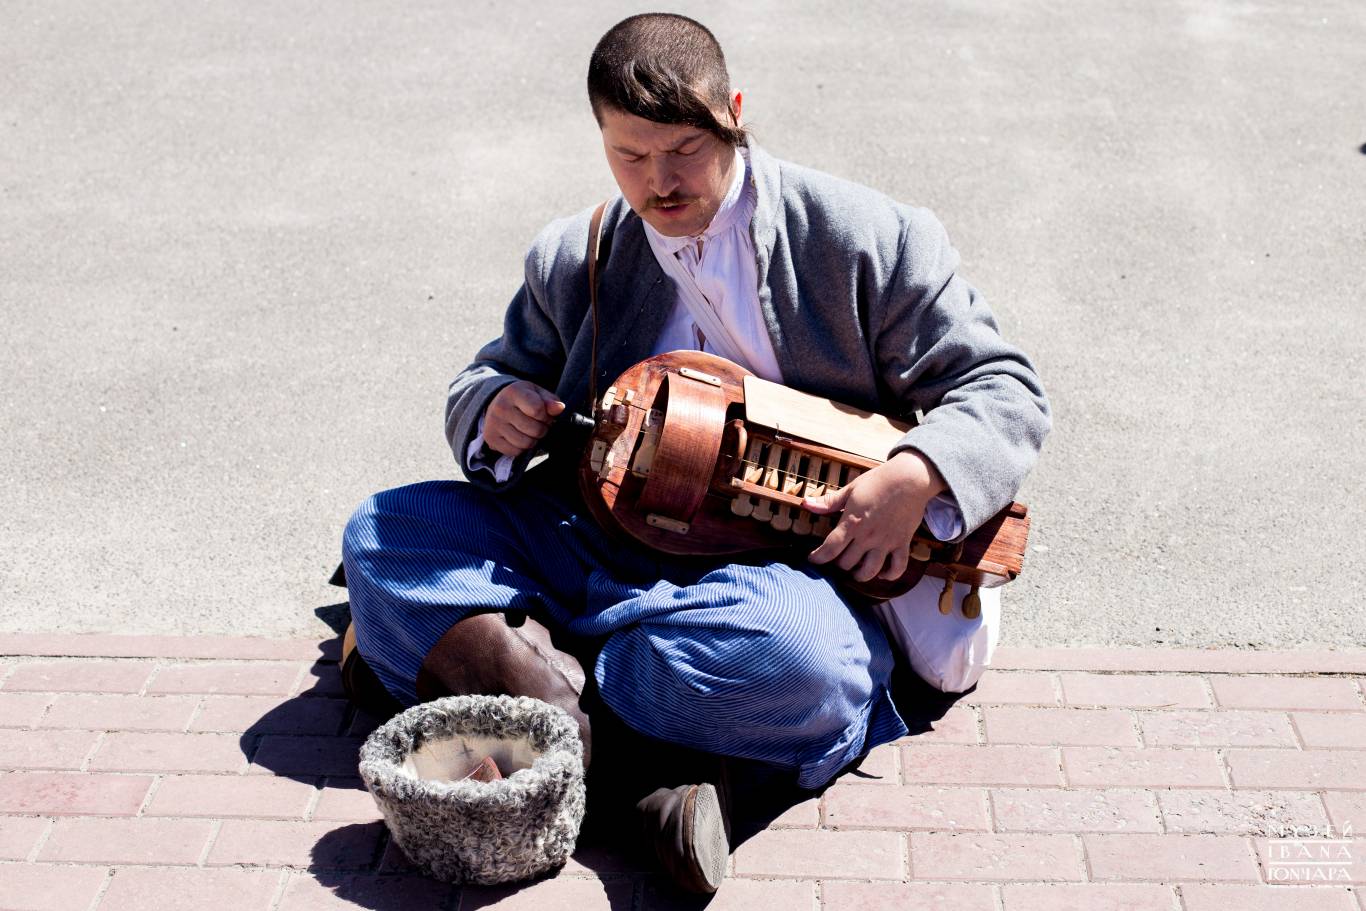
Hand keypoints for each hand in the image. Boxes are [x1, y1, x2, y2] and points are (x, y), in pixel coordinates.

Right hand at [484, 381, 564, 456]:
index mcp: (514, 392)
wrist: (497, 402)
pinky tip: (520, 437)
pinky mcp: (491, 439)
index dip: (546, 416)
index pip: (538, 410)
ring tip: (530, 431)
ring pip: (526, 443)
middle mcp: (501, 408)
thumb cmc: (522, 399)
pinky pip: (515, 452)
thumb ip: (550, 400)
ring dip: (533, 440)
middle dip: (542, 429)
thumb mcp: (537, 393)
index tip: (544, 415)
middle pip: (535, 430)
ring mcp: (494, 424)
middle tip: (539, 424)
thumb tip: (559, 408)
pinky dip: (522, 448)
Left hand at [804, 451, 946, 582]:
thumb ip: (828, 502)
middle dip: (839, 564)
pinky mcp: (902, 543)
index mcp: (852, 522)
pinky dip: (890, 575)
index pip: (830, 548)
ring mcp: (886, 541)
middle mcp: (868, 536)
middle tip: (838, 559)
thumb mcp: (850, 490)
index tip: (813, 560)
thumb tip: (805, 504)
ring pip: (869, 570)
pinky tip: (882, 574)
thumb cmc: (878, 481)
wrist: (909, 478)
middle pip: (847, 562)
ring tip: (856, 572)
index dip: (819, 558)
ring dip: (860, 575)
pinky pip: (897, 567)